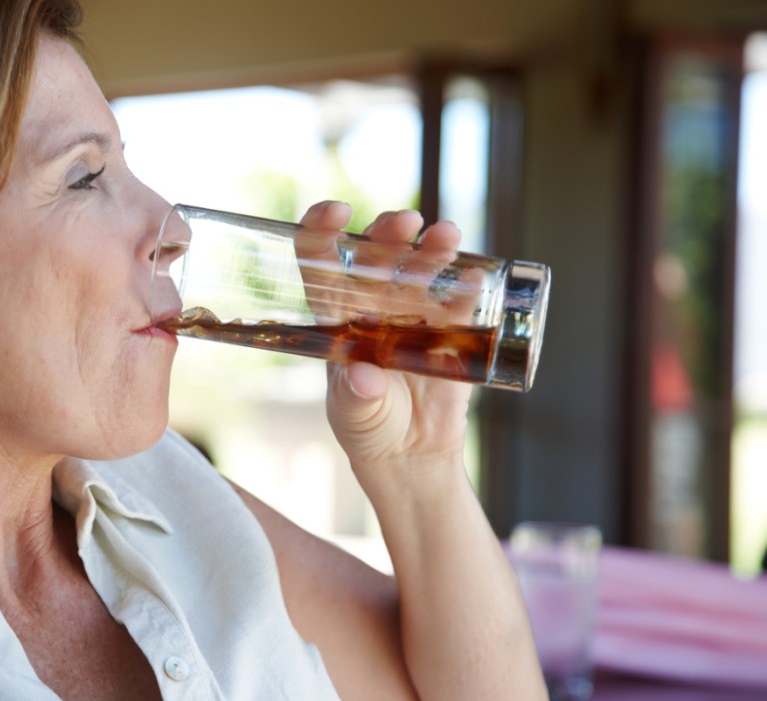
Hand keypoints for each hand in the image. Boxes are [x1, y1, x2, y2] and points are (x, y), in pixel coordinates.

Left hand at [297, 201, 472, 475]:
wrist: (411, 452)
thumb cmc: (368, 427)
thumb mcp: (355, 416)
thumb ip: (356, 397)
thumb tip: (364, 376)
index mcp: (337, 316)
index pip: (320, 262)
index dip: (322, 231)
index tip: (336, 212)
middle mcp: (373, 304)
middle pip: (377, 255)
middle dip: (388, 232)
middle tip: (404, 223)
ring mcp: (413, 312)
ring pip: (421, 267)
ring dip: (432, 248)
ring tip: (446, 236)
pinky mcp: (451, 328)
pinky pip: (459, 300)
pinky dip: (467, 286)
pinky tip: (474, 276)